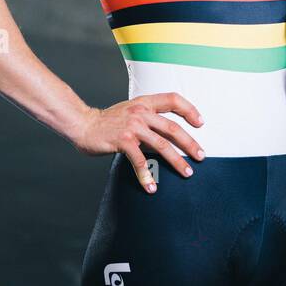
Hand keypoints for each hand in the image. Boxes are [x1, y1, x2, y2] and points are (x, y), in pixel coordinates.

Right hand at [73, 93, 204, 192]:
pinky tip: (151, 186)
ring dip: (177, 161)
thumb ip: (148, 118)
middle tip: (201, 156)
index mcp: (144, 102)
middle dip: (190, 143)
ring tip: (187, 172)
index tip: (200, 123)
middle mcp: (141, 112)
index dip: (189, 109)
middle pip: (173, 127)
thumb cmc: (107, 121)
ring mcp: (132, 127)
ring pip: (162, 145)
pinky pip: (140, 160)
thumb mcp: (130, 111)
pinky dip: (146, 175)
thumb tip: (167, 136)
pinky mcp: (123, 141)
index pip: (173, 99)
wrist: (83, 124)